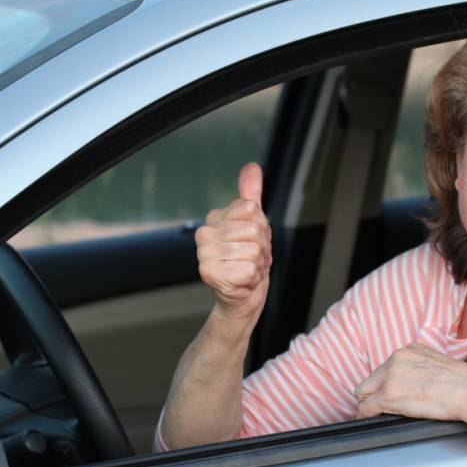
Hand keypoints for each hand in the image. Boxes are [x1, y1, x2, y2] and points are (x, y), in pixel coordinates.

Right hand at [196, 163, 271, 322]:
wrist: (241, 300)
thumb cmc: (247, 263)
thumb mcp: (254, 224)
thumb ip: (250, 194)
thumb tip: (251, 166)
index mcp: (214, 219)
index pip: (252, 208)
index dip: (262, 227)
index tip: (253, 241)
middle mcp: (204, 234)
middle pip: (254, 229)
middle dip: (262, 248)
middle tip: (252, 260)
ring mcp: (204, 254)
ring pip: (253, 250)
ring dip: (258, 266)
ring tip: (247, 272)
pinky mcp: (210, 274)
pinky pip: (250, 269)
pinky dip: (252, 280)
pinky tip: (242, 283)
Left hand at [355, 343, 466, 419]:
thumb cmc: (465, 383)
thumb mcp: (440, 364)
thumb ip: (422, 368)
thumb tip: (417, 382)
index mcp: (410, 350)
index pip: (387, 367)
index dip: (386, 382)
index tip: (389, 391)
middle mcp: (397, 358)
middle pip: (372, 378)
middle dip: (373, 392)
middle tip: (377, 406)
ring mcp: (391, 377)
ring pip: (365, 391)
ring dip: (369, 403)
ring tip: (375, 413)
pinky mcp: (389, 395)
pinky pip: (367, 407)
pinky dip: (366, 414)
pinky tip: (371, 419)